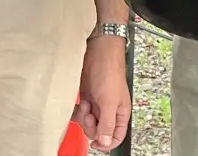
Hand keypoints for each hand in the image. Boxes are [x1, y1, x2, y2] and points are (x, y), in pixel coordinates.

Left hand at [74, 36, 129, 151]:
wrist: (98, 52)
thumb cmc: (109, 72)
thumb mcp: (109, 101)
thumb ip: (107, 123)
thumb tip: (105, 142)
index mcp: (120, 113)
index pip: (116, 136)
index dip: (106, 143)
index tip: (95, 144)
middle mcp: (109, 110)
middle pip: (99, 131)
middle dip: (91, 126)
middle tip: (89, 114)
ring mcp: (97, 104)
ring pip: (88, 122)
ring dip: (83, 117)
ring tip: (85, 104)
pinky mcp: (87, 97)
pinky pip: (80, 113)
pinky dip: (77, 111)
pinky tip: (79, 103)